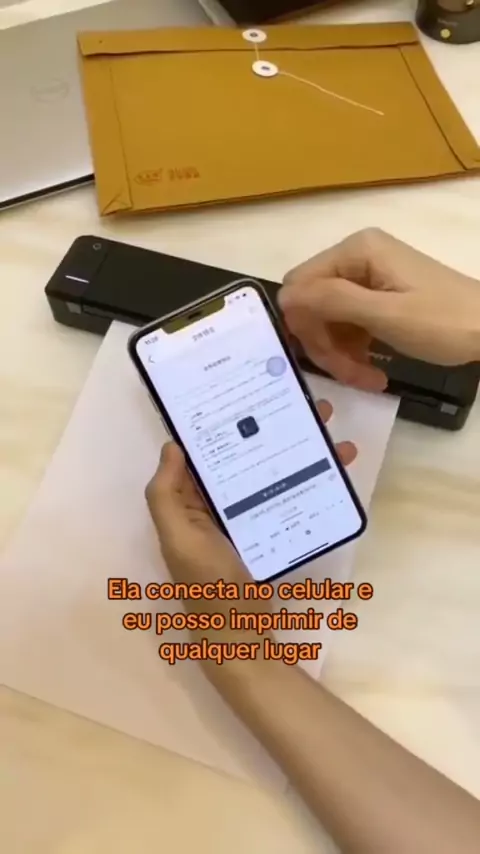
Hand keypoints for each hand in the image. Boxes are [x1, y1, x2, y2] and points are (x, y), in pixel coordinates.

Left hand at [146, 400, 356, 613]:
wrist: (245, 637)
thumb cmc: (210, 586)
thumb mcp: (180, 541)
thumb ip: (166, 497)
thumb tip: (172, 447)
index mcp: (189, 501)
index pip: (205, 450)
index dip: (224, 421)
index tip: (251, 393)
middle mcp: (216, 504)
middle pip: (245, 454)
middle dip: (275, 427)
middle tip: (309, 406)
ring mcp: (247, 516)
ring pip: (273, 470)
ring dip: (302, 448)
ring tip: (333, 431)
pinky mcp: (272, 530)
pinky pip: (291, 494)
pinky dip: (313, 478)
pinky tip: (339, 466)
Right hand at [279, 228, 479, 391]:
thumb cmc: (444, 323)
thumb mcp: (385, 315)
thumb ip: (332, 302)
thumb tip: (284, 298)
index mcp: (356, 251)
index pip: (300, 286)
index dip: (303, 324)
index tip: (322, 359)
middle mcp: (357, 257)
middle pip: (313, 306)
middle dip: (326, 345)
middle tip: (350, 375)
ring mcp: (368, 278)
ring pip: (329, 321)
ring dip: (341, 354)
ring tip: (368, 379)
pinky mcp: (378, 298)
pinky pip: (349, 326)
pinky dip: (354, 351)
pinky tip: (372, 371)